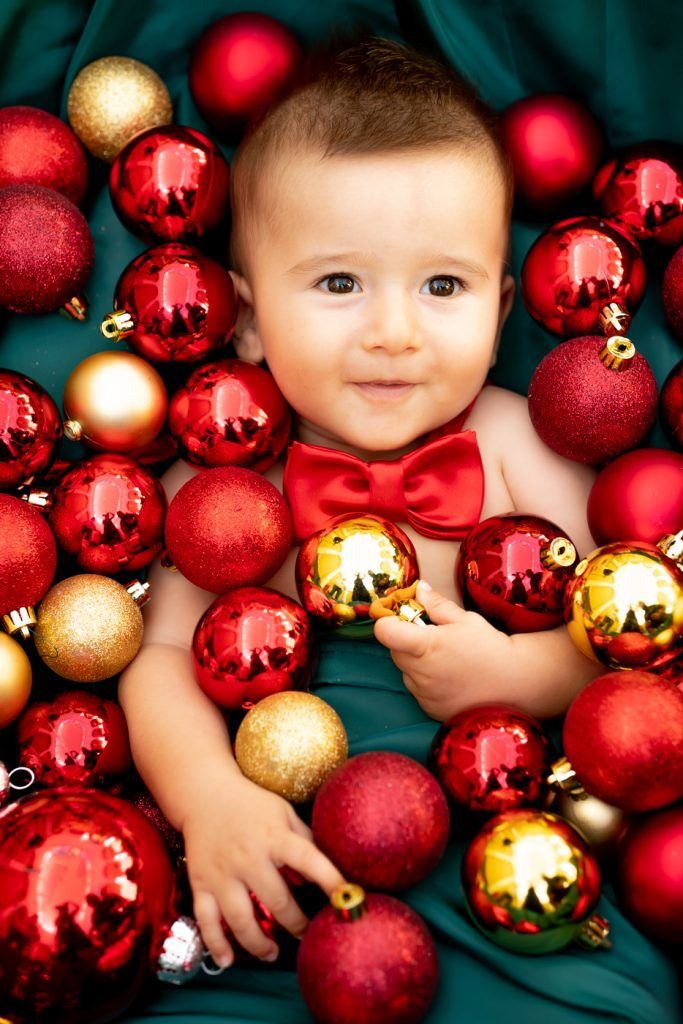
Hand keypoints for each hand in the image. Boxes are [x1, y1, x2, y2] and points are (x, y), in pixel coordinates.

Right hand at [182, 771, 344, 967]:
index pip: (307, 859)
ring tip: (273, 953)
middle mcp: (248, 857)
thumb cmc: (252, 805)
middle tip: (308, 934)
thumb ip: (304, 839)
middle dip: (297, 923)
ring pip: (240, 919)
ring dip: (259, 943)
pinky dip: (216, 944)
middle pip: (276, 900)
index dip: (329, 879)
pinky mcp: (201, 883)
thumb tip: (330, 867)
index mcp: (274, 836)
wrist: (205, 794)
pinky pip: (206, 920)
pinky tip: (226, 961)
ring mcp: (222, 873)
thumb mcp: (283, 812)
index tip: (346, 897)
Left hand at [373, 580, 513, 719]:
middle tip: (433, 638)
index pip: (385, 632)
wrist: (515, 683)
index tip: (400, 619)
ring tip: (446, 660)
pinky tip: (450, 678)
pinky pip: (418, 691)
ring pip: (406, 672)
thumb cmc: (490, 647)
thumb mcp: (465, 619)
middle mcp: (420, 672)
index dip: (388, 623)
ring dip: (416, 664)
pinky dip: (426, 683)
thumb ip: (436, 604)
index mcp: (426, 645)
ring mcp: (425, 693)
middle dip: (407, 642)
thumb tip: (419, 588)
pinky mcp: (430, 709)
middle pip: (395, 652)